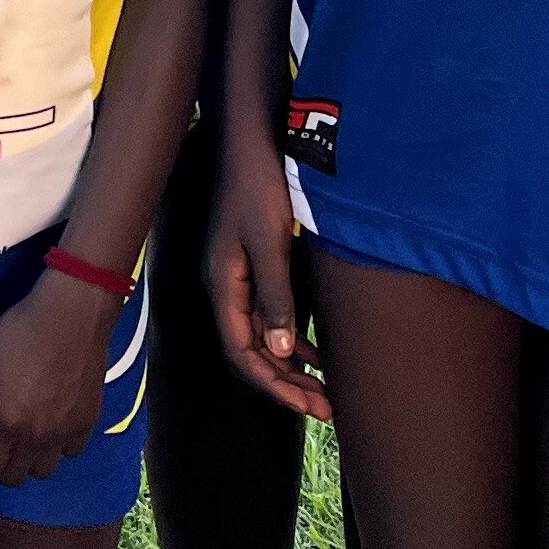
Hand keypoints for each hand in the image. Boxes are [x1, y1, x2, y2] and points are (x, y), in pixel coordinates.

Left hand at [0, 270, 116, 483]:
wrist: (71, 315)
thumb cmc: (20, 333)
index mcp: (7, 424)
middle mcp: (37, 437)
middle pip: (17, 477)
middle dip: (5, 464)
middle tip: (2, 437)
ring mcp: (66, 432)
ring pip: (46, 469)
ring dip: (33, 459)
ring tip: (26, 431)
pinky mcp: (88, 421)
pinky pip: (72, 451)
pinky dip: (61, 445)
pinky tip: (52, 420)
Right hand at [206, 137, 327, 419]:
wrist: (256, 139)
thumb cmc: (260, 186)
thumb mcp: (270, 242)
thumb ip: (276, 296)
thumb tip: (284, 351)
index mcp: (224, 285)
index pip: (241, 352)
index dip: (273, 383)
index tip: (307, 406)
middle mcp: (229, 287)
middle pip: (253, 350)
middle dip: (286, 383)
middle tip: (325, 409)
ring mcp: (243, 276)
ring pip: (265, 336)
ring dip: (292, 365)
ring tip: (324, 390)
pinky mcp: (260, 263)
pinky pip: (274, 315)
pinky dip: (295, 338)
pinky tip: (318, 350)